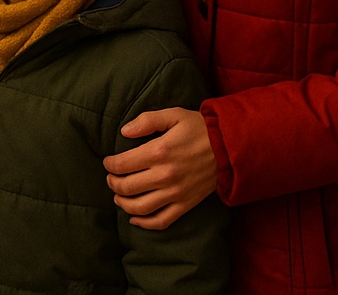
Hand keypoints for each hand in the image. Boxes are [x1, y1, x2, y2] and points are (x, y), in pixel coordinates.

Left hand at [103, 107, 217, 229]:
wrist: (229, 148)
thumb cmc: (199, 128)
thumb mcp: (173, 115)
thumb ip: (146, 121)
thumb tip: (124, 131)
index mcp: (159, 152)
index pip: (122, 164)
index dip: (110, 164)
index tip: (107, 162)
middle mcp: (165, 176)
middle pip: (127, 187)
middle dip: (112, 183)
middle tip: (110, 178)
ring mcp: (176, 193)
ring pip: (140, 207)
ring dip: (123, 203)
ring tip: (117, 196)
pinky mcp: (185, 205)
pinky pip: (161, 221)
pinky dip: (144, 223)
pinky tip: (134, 218)